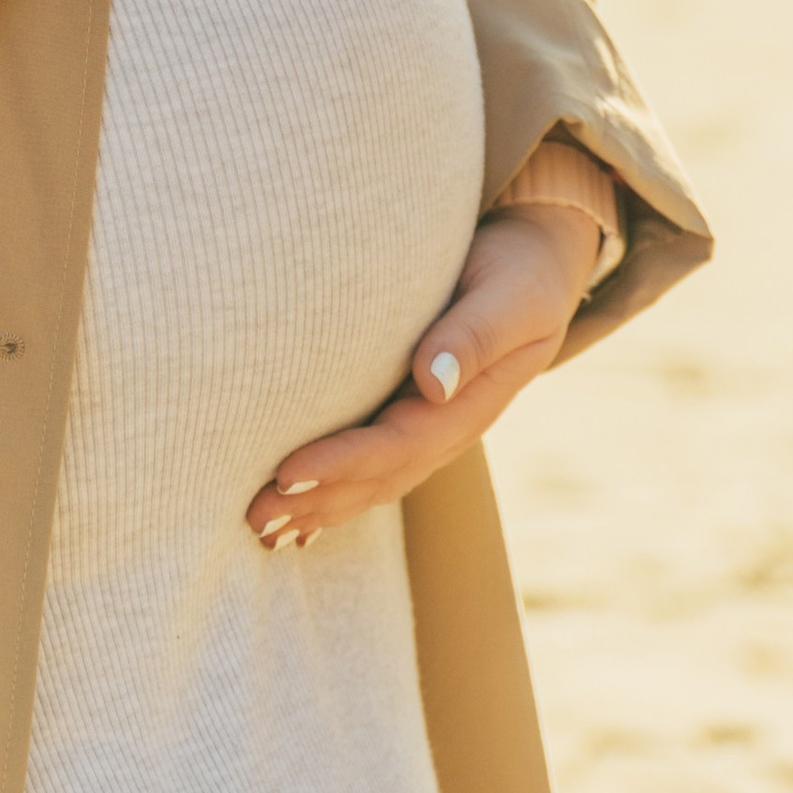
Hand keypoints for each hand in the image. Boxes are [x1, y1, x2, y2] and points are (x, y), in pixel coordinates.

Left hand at [244, 201, 603, 550]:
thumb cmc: (521, 270)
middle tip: (253, 518)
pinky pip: (374, 463)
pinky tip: (300, 520)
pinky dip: (336, 493)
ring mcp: (433, 426)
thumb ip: (474, 335)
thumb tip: (431, 383)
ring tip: (261, 529)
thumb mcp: (511, 296)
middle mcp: (449, 426)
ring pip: (373, 480)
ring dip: (320, 507)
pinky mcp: (415, 412)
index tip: (286, 474)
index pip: (398, 446)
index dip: (342, 464)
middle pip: (379, 477)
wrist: (539, 263)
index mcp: (471, 405)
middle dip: (318, 501)